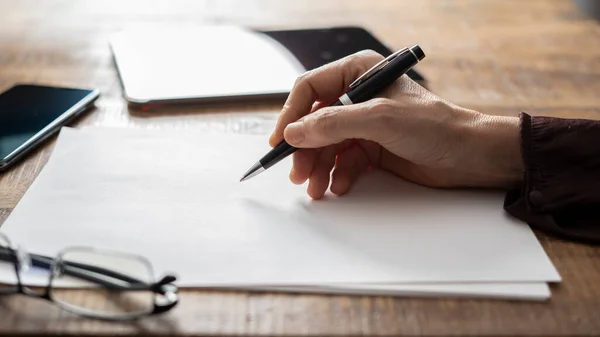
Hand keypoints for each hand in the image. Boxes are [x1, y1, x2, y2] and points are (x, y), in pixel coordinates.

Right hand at [269, 50, 523, 198]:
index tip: (280, 140)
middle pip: (314, 121)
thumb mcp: (379, 119)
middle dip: (305, 149)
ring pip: (326, 144)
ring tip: (316, 188)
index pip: (310, 88)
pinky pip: (342, 160)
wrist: (468, 155)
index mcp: (359, 73)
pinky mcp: (371, 147)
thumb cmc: (434, 126)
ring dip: (318, 167)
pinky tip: (340, 186)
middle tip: (298, 174)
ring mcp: (364, 123)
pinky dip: (338, 174)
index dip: (291, 114)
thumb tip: (293, 132)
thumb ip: (332, 123)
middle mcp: (358, 97)